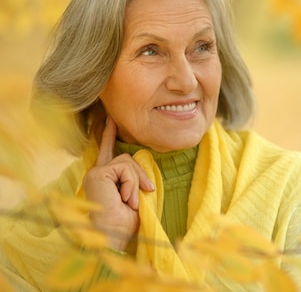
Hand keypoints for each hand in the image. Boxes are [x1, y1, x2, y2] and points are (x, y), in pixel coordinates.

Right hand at [83, 116, 154, 251]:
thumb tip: (142, 172)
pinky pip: (124, 168)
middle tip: (147, 192)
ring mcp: (95, 173)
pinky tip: (125, 198)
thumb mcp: (135, 196)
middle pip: (126, 158)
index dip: (109, 136)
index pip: (107, 153)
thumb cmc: (125, 224)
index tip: (112, 120)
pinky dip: (131, 183)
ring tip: (131, 201)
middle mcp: (96, 174)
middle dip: (140, 175)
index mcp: (104, 180)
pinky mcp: (98, 174)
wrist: (114, 237)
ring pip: (127, 162)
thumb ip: (134, 180)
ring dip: (136, 182)